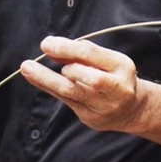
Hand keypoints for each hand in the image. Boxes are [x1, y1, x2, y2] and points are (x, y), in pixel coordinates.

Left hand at [21, 36, 145, 132]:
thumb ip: (83, 54)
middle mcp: (117, 88)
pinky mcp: (90, 118)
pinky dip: (49, 88)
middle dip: (64, 65)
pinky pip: (66, 101)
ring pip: (72, 92)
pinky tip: (36, 79)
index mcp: (122, 66)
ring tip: (27, 68)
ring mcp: (103, 106)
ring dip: (46, 79)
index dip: (67, 48)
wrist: (132, 109)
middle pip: (88, 77)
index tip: (47, 43)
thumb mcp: (107, 60)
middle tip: (45, 53)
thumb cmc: (115, 77)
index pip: (93, 54)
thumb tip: (54, 48)